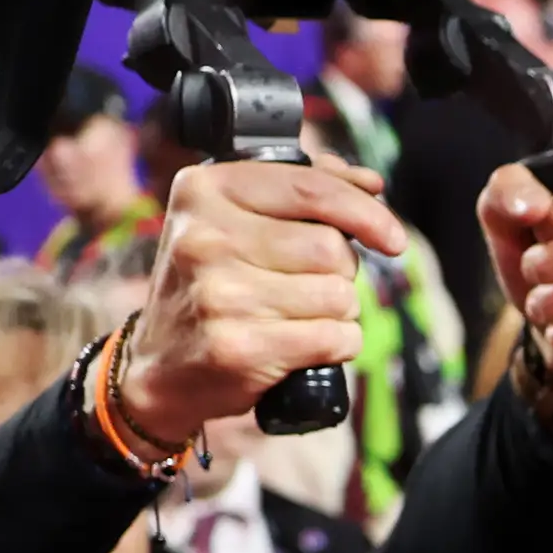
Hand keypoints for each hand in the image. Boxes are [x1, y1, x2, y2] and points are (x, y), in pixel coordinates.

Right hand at [113, 157, 408, 452]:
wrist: (160, 368)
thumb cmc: (211, 286)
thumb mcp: (231, 220)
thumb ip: (299, 190)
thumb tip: (370, 184)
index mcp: (204, 190)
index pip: (311, 187)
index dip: (366, 212)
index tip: (391, 238)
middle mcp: (206, 237)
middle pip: (331, 248)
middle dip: (338, 273)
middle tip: (304, 287)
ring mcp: (219, 293)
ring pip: (339, 295)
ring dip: (337, 312)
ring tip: (295, 317)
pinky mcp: (239, 346)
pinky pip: (335, 338)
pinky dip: (336, 345)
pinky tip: (302, 346)